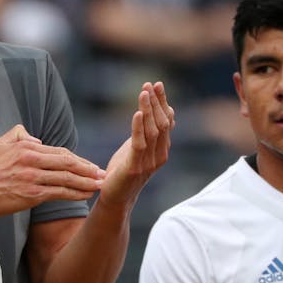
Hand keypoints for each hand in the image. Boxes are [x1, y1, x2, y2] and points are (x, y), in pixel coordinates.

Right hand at [0, 124, 103, 222]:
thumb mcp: (0, 144)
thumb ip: (18, 134)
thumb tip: (35, 138)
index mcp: (26, 146)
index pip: (58, 151)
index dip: (77, 159)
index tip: (89, 164)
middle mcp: (31, 159)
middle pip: (67, 162)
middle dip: (88, 169)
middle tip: (102, 173)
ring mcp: (32, 177)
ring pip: (66, 178)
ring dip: (86, 181)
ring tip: (100, 184)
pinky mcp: (31, 194)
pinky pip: (59, 192)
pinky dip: (75, 193)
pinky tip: (86, 195)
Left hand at [100, 81, 174, 207]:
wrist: (115, 198)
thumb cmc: (123, 172)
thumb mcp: (137, 148)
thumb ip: (146, 133)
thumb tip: (153, 112)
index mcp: (162, 149)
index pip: (167, 121)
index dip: (163, 102)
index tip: (157, 84)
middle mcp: (160, 154)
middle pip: (162, 123)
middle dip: (157, 102)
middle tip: (151, 84)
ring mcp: (149, 162)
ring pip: (153, 131)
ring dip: (148, 110)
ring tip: (144, 93)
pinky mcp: (135, 167)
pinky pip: (139, 144)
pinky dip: (139, 127)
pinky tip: (138, 113)